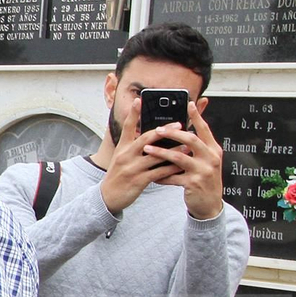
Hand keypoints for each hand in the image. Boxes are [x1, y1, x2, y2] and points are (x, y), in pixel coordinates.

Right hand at [99, 99, 183, 214]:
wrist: (107, 196)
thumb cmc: (118, 176)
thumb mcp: (120, 157)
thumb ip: (133, 145)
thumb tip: (149, 135)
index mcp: (122, 148)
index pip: (127, 127)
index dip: (133, 113)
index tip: (139, 100)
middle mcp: (126, 155)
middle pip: (146, 139)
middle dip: (164, 130)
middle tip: (179, 124)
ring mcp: (132, 168)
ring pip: (156, 156)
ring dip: (173, 150)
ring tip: (187, 145)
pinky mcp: (138, 180)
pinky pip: (158, 172)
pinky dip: (171, 169)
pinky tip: (181, 166)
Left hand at [147, 99, 224, 219]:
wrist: (210, 205)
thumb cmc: (204, 179)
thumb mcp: (205, 161)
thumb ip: (197, 147)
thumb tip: (184, 130)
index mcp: (214, 149)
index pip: (205, 129)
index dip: (198, 116)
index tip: (189, 104)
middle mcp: (211, 158)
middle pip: (191, 140)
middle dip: (173, 133)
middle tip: (158, 129)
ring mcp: (203, 171)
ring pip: (179, 157)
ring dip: (161, 152)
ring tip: (147, 149)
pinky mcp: (193, 183)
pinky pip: (173, 177)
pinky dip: (161, 175)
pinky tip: (151, 174)